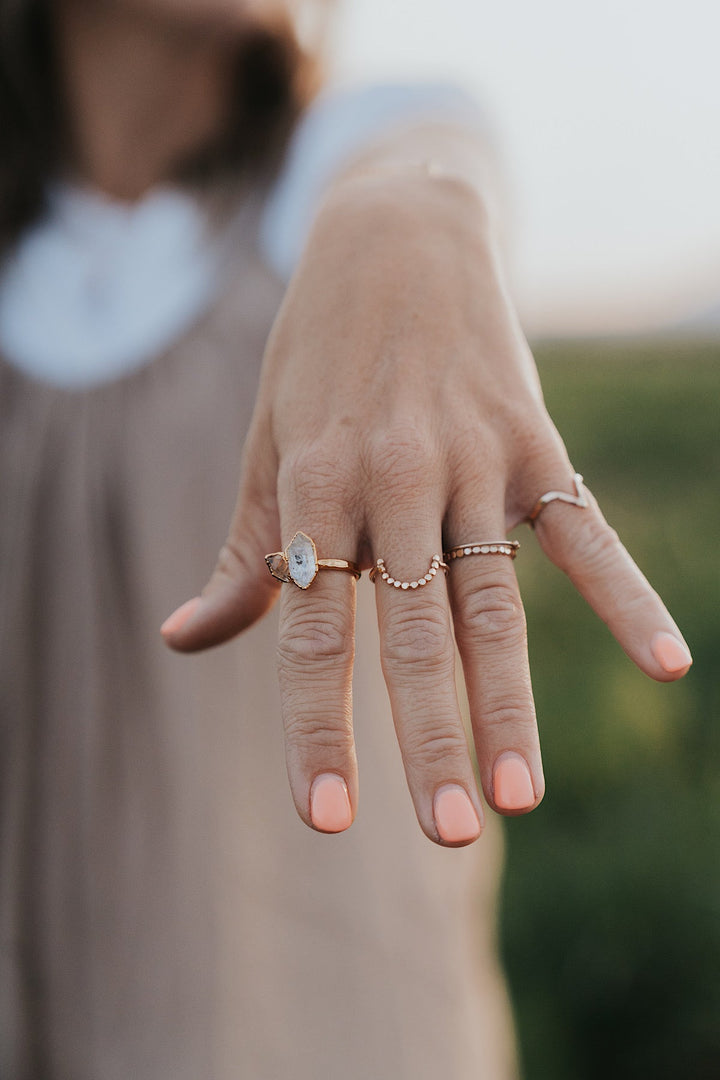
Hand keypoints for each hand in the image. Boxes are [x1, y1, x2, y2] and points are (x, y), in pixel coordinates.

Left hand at [161, 166, 691, 844]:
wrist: (395, 237)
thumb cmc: (315, 361)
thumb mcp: (264, 449)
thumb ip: (242, 555)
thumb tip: (182, 640)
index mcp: (314, 489)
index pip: (311, 631)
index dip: (316, 726)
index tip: (326, 815)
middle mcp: (392, 480)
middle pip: (412, 631)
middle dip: (428, 736)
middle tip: (445, 833)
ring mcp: (469, 460)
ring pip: (493, 601)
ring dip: (508, 700)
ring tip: (520, 797)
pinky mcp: (532, 444)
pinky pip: (583, 532)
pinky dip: (625, 595)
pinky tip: (666, 662)